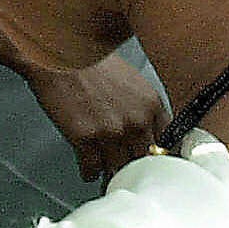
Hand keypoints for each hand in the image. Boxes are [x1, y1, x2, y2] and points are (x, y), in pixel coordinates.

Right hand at [20, 54, 166, 182]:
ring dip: (111, 173)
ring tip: (107, 173)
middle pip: (144, 162)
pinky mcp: (85, 139)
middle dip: (135, 169)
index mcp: (151, 105)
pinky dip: (89, 172)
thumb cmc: (90, 62)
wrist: (59, 54)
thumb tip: (146, 132)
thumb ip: (144, 108)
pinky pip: (91, 171)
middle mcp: (136, 121)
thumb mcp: (131, 80)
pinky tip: (88, 168)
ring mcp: (111, 132)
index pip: (168, 145)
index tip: (154, 163)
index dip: (159, 157)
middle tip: (127, 172)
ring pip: (118, 170)